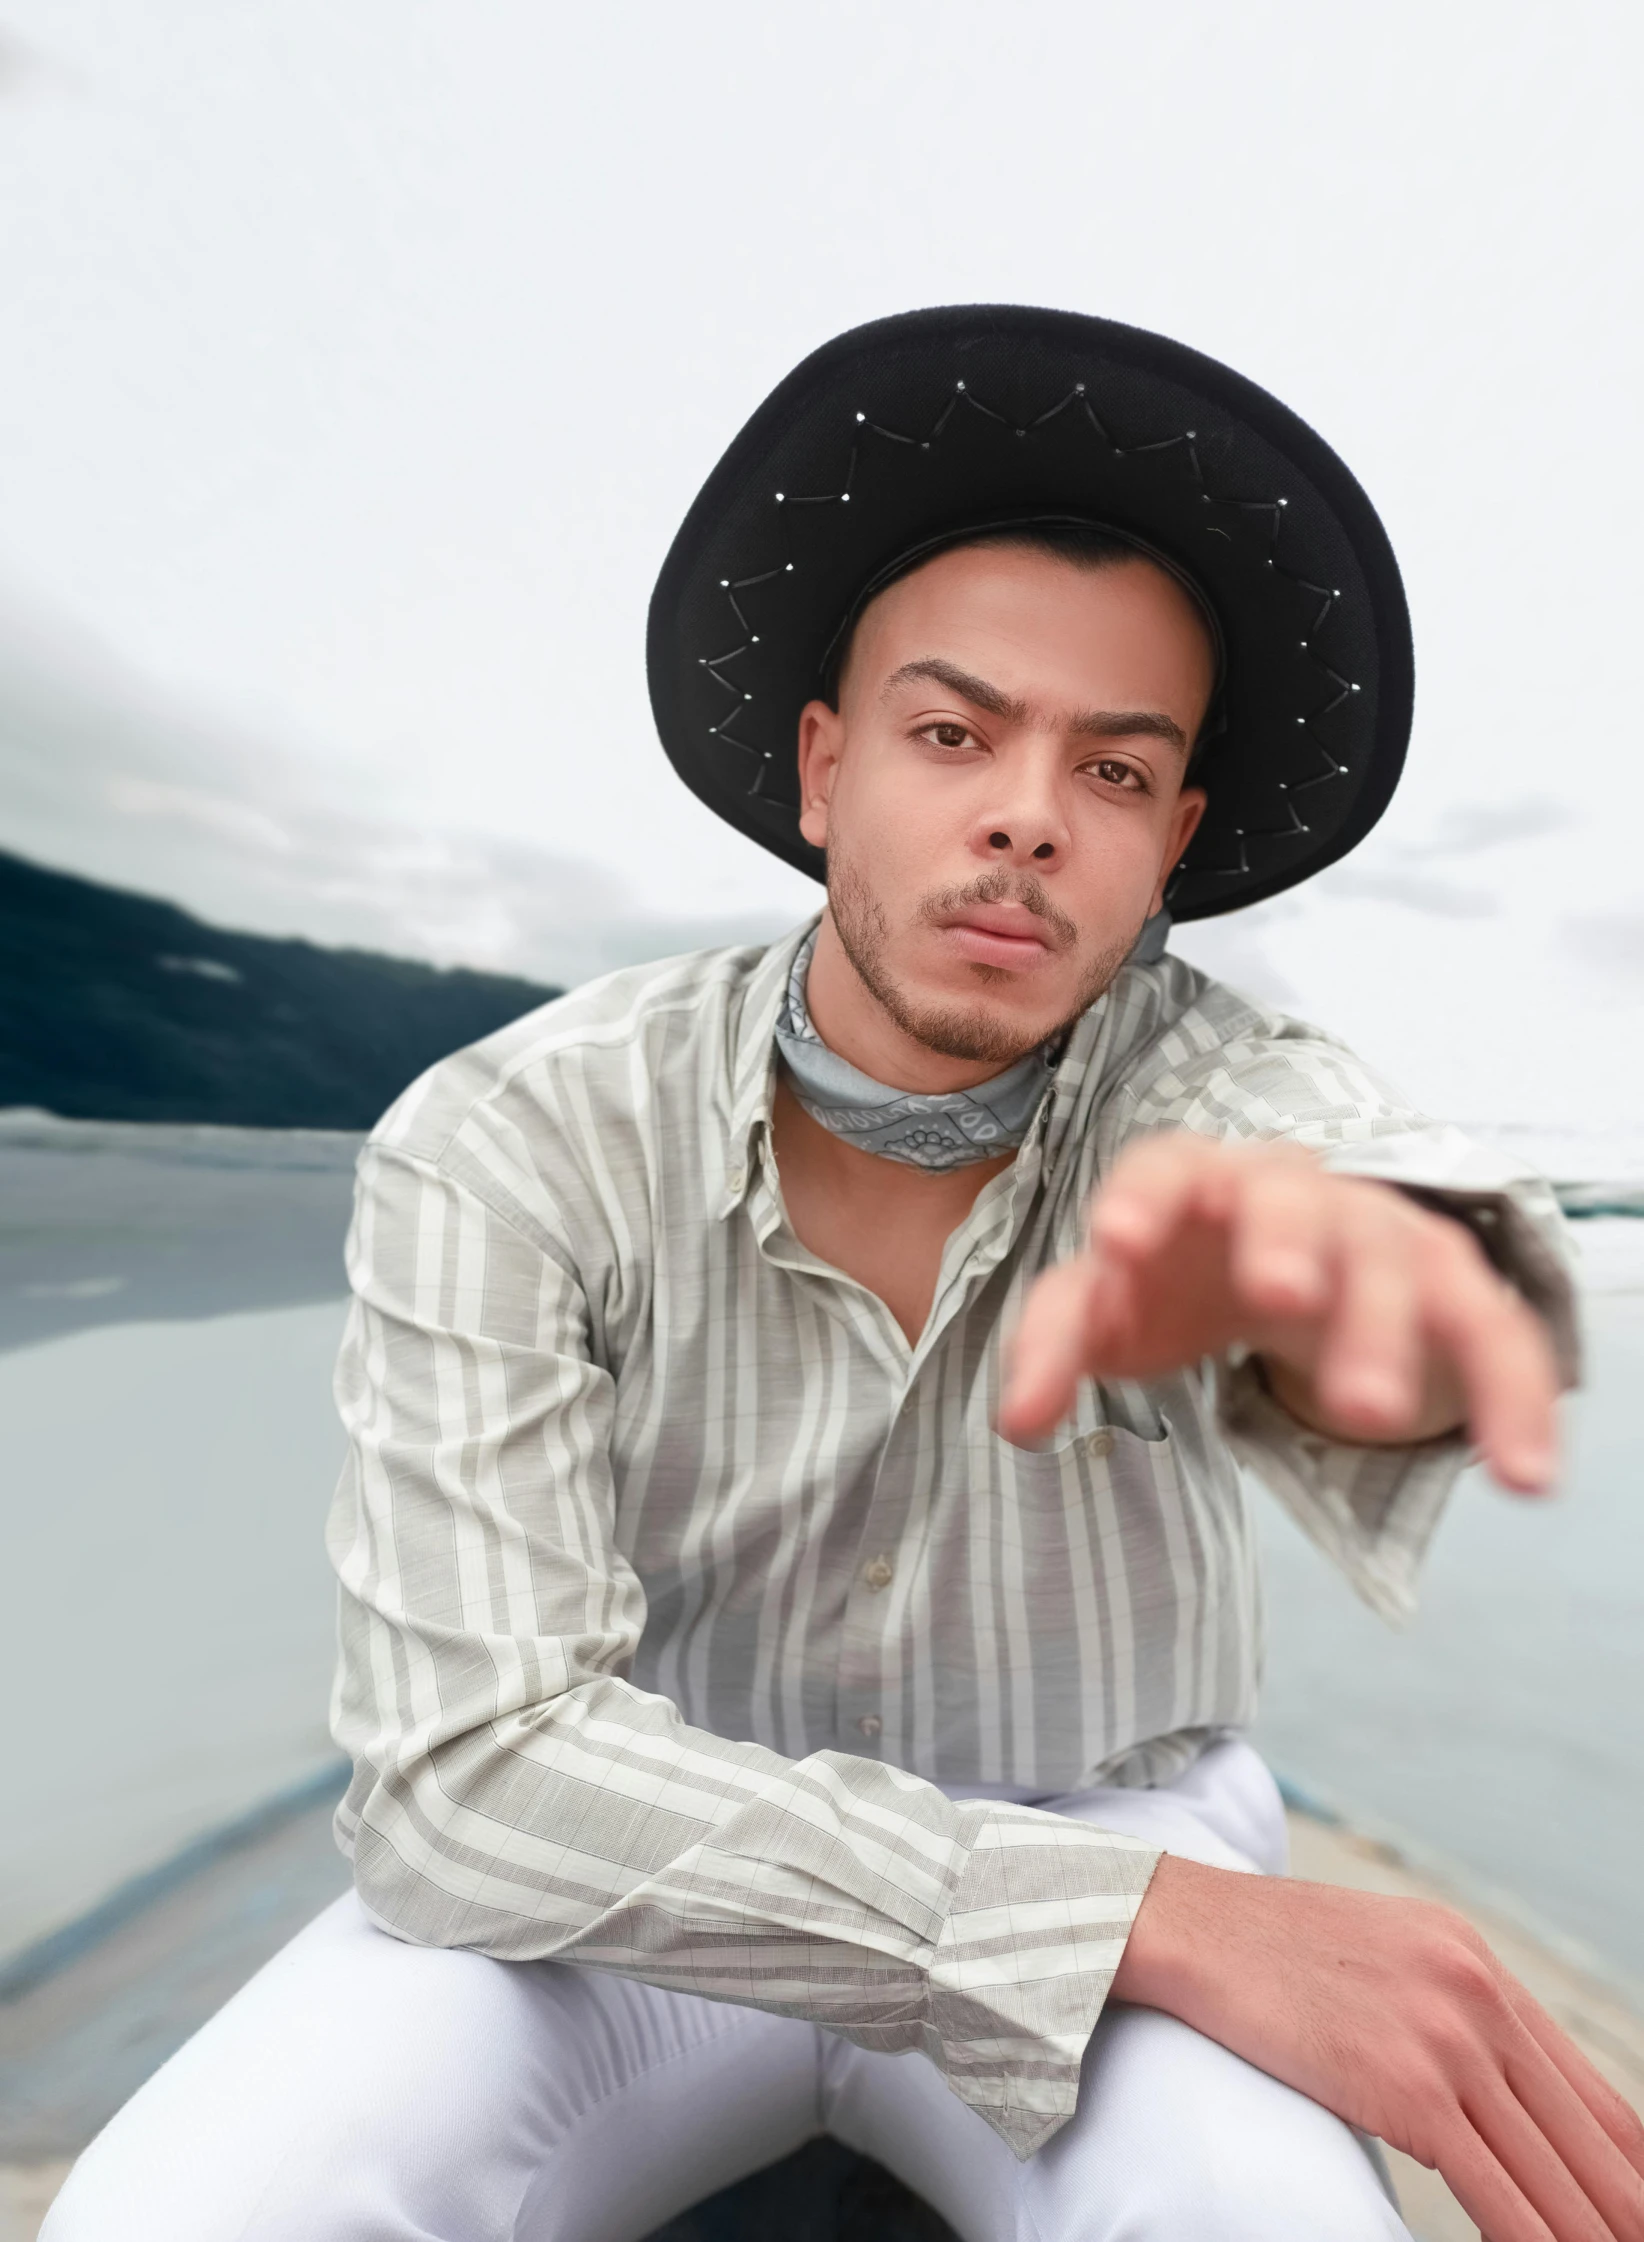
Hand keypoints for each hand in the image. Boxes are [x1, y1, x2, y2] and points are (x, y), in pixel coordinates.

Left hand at [998, 1131, 1559, 1491]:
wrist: (1281, 1268)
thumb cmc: (1176, 1277)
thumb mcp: (1107, 1307)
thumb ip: (1057, 1344)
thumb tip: (1018, 1419)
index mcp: (1193, 1179)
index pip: (1165, 1165)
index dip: (1142, 1197)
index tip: (1116, 1242)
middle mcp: (1293, 1193)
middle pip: (1294, 1199)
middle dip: (1285, 1241)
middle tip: (1279, 1294)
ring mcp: (1379, 1235)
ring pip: (1393, 1264)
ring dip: (1382, 1333)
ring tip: (1364, 1412)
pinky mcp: (1451, 1292)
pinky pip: (1492, 1335)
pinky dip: (1511, 1401)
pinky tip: (1521, 1477)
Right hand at [1111, 1857, 1643, 2240]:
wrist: (1189, 1925)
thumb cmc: (1267, 1950)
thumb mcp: (1382, 1957)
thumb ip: (1444, 2015)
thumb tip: (1491, 2103)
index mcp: (1478, 1964)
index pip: (1597, 2095)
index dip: (1632, 2168)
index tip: (1637, 2210)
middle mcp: (1479, 1995)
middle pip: (1592, 2141)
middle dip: (1624, 2210)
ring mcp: (1448, 2040)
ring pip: (1555, 2177)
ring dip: (1592, 2235)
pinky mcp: (1406, 2088)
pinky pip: (1496, 2193)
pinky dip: (1532, 2241)